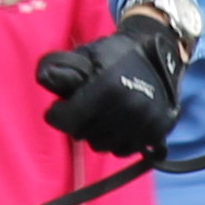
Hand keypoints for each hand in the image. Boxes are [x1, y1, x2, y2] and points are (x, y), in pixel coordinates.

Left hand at [37, 6, 189, 155]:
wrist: (160, 52)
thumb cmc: (116, 52)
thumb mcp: (86, 53)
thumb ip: (62, 67)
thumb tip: (43, 79)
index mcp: (108, 88)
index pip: (66, 120)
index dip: (57, 113)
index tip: (59, 106)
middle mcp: (129, 109)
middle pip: (82, 134)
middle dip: (75, 122)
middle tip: (81, 107)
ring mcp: (145, 123)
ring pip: (101, 146)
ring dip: (94, 134)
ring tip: (98, 116)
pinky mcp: (157, 132)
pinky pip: (122, 151)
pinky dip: (114, 142)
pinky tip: (113, 126)